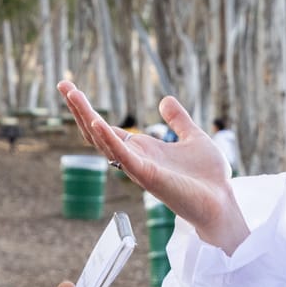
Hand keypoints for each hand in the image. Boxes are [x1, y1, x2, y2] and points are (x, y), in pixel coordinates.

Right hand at [58, 80, 249, 253]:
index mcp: (142, 149)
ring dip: (86, 117)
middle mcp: (134, 158)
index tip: (72, 88)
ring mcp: (137, 168)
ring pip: (103, 141)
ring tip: (73, 95)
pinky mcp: (147, 176)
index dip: (89, 109)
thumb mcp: (194, 138)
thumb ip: (178, 121)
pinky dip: (108, 139)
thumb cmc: (209, 177)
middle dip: (79, 109)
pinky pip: (122, 156)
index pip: (107, 128)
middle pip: (97, 132)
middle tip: (63, 84)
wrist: (222, 202)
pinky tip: (96, 122)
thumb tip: (165, 99)